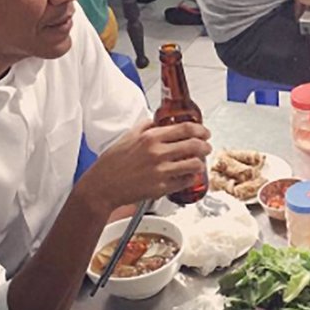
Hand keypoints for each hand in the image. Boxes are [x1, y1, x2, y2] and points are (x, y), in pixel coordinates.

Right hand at [82, 120, 211, 208]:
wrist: (102, 186)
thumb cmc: (113, 163)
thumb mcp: (128, 136)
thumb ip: (146, 127)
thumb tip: (159, 121)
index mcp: (150, 138)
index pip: (186, 128)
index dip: (201, 129)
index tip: (205, 132)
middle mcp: (157, 153)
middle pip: (195, 145)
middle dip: (206, 146)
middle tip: (207, 147)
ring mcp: (160, 171)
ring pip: (194, 164)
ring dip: (200, 163)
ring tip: (199, 163)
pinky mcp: (161, 188)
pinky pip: (185, 181)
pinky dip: (191, 178)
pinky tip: (188, 175)